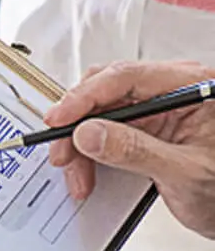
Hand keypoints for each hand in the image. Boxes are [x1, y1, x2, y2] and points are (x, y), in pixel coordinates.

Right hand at [46, 61, 214, 239]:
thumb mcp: (186, 173)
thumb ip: (136, 151)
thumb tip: (89, 133)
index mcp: (191, 86)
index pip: (125, 77)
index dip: (84, 97)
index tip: (59, 120)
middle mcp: (171, 91)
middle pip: (105, 91)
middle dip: (77, 124)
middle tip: (62, 151)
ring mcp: (156, 108)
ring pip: (99, 112)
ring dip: (80, 143)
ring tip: (76, 172)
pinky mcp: (144, 126)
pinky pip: (104, 128)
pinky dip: (89, 150)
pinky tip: (87, 168)